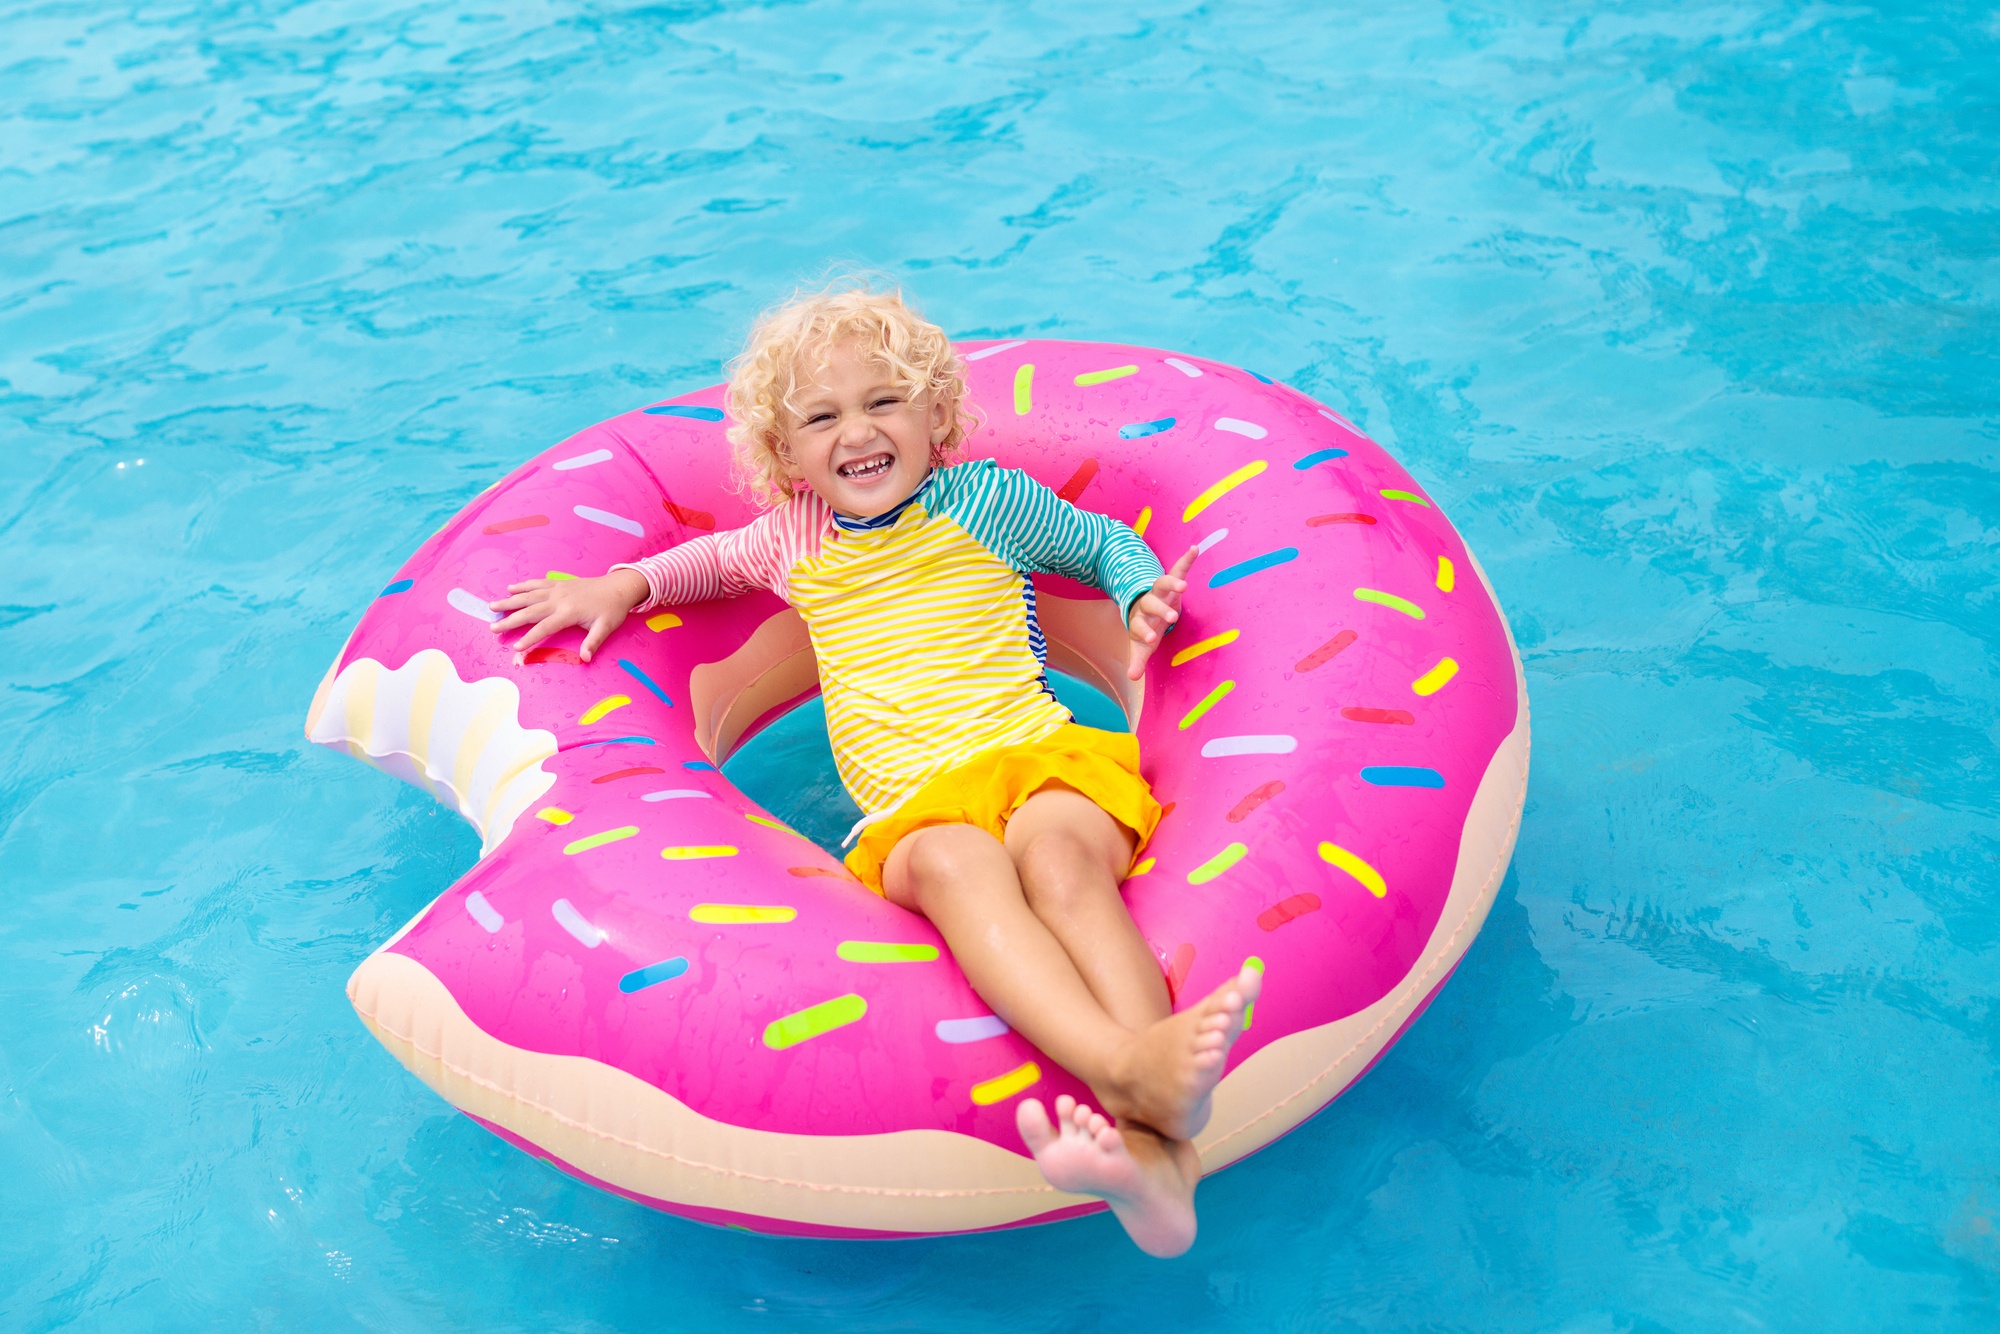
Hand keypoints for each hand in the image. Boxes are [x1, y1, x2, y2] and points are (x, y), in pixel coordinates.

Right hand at [487, 569, 649, 663]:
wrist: (618, 587)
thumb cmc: (612, 610)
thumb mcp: (606, 627)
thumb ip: (593, 642)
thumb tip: (585, 658)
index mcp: (569, 612)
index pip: (545, 627)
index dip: (530, 638)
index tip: (516, 648)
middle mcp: (559, 599)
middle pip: (530, 610)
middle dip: (510, 620)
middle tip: (492, 628)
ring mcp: (558, 589)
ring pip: (529, 595)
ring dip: (510, 601)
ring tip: (492, 606)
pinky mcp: (559, 583)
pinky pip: (537, 583)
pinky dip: (523, 586)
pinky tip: (510, 588)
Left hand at [1126, 546, 1196, 680]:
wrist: (1144, 607)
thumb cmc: (1146, 628)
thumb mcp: (1141, 645)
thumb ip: (1137, 660)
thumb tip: (1132, 678)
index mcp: (1139, 620)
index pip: (1138, 626)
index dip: (1143, 632)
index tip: (1149, 639)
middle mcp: (1148, 603)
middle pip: (1151, 604)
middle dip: (1160, 610)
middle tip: (1172, 618)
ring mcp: (1159, 591)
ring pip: (1162, 583)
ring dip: (1172, 583)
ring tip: (1183, 586)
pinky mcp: (1171, 582)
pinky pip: (1179, 568)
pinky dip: (1186, 559)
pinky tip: (1195, 548)